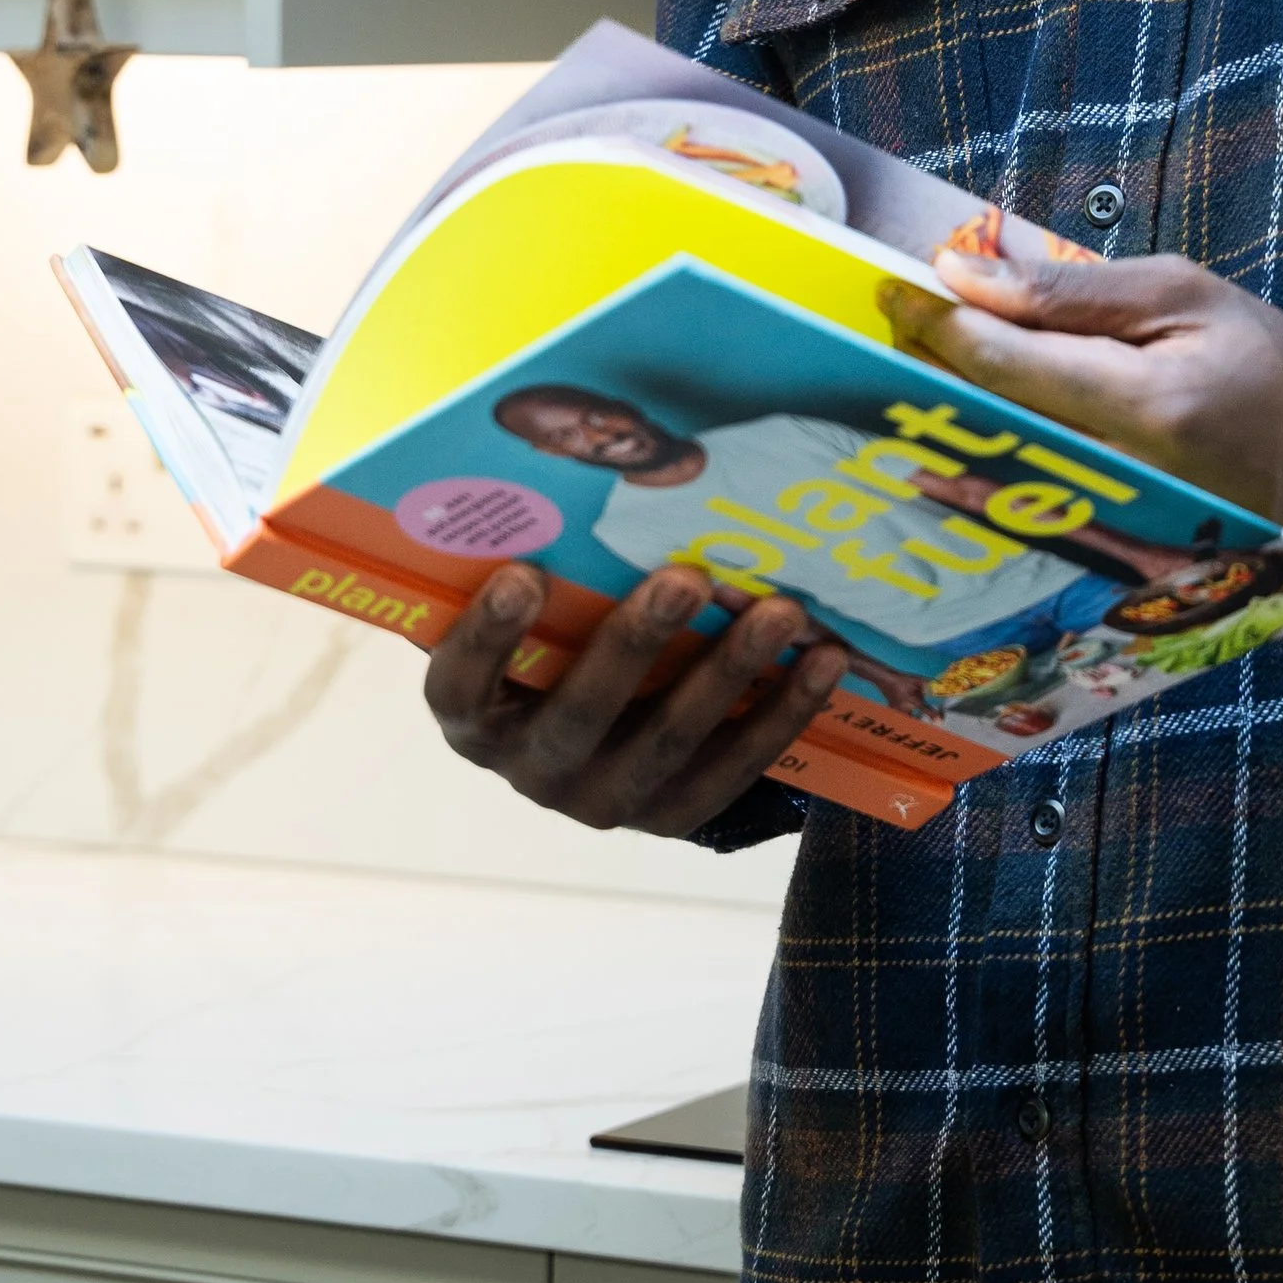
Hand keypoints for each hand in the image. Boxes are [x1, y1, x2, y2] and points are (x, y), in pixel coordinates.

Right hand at [423, 563, 846, 838]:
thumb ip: (550, 571)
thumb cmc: (561, 646)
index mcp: (477, 718)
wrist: (603, 745)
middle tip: (686, 577)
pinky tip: (823, 661)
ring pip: (666, 743)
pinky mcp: (673, 817)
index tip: (523, 572)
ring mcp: (606, 800)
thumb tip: (595, 465)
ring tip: (780, 612)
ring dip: (728, 673)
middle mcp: (533, 769)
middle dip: (635, 644)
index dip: (485, 637)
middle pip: (578, 714)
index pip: (459, 687)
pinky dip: (782, 714)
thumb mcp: (540, 621)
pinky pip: (732, 770)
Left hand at [896, 243, 1282, 547]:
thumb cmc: (1269, 362)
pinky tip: (966, 427)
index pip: (1009, 365)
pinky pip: (1029, 500)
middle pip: (989, 422)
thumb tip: (967, 276)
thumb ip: (1071, 291)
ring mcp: (1117, 525)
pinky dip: (991, 459)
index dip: (940, 326)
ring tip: (918, 370)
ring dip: (951, 417)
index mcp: (1149, 404)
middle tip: (893, 327)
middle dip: (933, 371)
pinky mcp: (1114, 548)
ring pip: (998, 467)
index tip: (892, 291)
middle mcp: (1125, 478)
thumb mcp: (1182, 293)